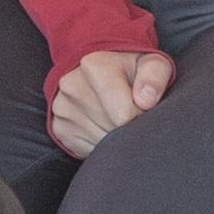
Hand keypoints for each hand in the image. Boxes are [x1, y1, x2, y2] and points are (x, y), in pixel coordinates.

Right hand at [45, 45, 174, 155]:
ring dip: (114, 137)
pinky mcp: (59, 128)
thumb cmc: (131, 69)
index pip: (125, 114)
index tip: (142, 106)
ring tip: (115, 115)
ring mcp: (62, 109)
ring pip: (101, 143)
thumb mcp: (151, 63)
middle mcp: (71, 86)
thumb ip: (154, 77)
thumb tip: (146, 100)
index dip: (141, 115)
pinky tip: (103, 124)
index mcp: (94, 66)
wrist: (100, 69)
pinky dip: (100, 143)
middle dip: (127, 126)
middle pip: (112, 129)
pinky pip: (89, 150)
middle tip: (129, 109)